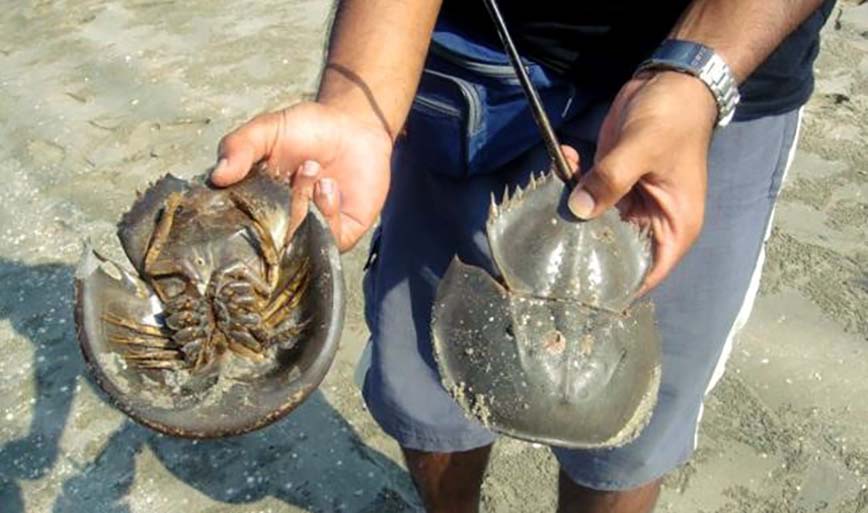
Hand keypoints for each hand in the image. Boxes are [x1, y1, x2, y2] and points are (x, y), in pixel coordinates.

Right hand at [211, 101, 392, 251]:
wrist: (354, 127)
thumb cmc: (306, 129)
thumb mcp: (266, 130)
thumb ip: (239, 146)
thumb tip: (216, 177)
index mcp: (255, 204)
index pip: (235, 226)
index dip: (237, 213)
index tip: (248, 186)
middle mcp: (280, 225)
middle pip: (268, 238)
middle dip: (282, 202)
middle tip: (300, 166)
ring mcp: (310, 232)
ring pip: (297, 241)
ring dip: (303, 203)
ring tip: (313, 168)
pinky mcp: (341, 235)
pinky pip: (329, 242)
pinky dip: (327, 214)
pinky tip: (329, 186)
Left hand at [567, 71, 717, 293]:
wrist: (672, 82)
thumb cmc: (672, 120)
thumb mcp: (642, 149)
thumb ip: (610, 180)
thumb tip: (578, 210)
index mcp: (673, 228)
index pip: (645, 275)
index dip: (617, 287)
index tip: (581, 291)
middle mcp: (651, 223)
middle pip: (614, 254)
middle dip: (584, 250)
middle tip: (549, 250)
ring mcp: (630, 204)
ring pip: (595, 224)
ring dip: (572, 212)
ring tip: (549, 200)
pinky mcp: (612, 184)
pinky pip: (588, 194)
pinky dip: (573, 180)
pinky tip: (563, 159)